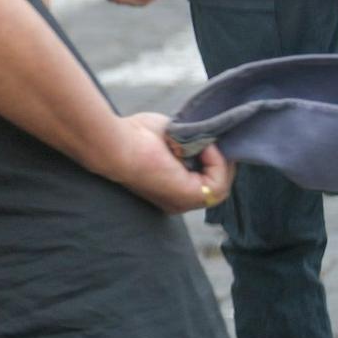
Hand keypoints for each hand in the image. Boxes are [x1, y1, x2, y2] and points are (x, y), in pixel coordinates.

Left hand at [104, 111, 234, 214]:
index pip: (203, 180)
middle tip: (215, 140)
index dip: (213, 161)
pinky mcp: (190, 197)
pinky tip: (204, 147)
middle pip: (214, 186)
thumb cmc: (134, 136)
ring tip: (206, 142)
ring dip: (219, 161)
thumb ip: (189, 139)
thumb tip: (208, 135)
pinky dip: (217, 162)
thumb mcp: (170, 135)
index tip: (210, 140)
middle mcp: (177, 201)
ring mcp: (183, 202)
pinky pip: (219, 184)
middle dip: (220, 162)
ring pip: (220, 187)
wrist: (117, 145)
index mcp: (168, 189)